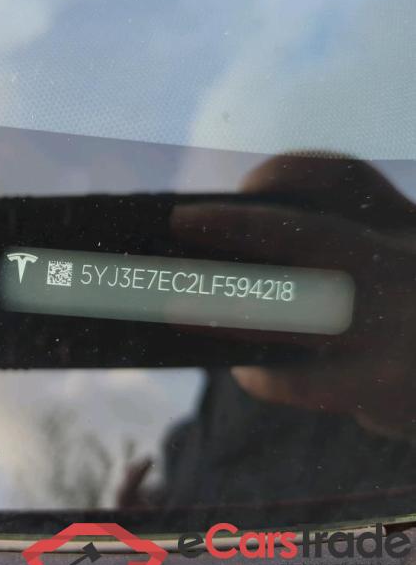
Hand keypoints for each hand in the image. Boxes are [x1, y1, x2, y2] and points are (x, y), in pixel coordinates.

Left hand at [170, 155, 415, 439]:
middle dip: (234, 226)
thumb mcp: (396, 279)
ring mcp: (400, 329)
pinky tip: (247, 371)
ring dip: (220, 305)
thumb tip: (226, 265)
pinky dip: (262, 375)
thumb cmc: (409, 328)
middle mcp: (410, 267)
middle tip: (179, 223)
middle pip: (308, 234)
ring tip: (173, 305)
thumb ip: (339, 264)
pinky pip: (294, 380)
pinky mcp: (384, 390)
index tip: (244, 185)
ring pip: (286, 310)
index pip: (347, 181)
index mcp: (410, 233)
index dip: (287, 175)